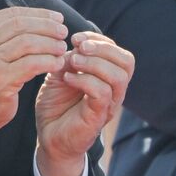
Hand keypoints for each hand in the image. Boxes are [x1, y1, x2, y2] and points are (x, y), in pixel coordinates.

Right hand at [0, 7, 68, 147]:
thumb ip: (7, 36)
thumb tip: (43, 18)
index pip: (12, 14)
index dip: (39, 14)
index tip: (58, 18)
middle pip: (21, 25)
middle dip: (47, 26)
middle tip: (63, 32)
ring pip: (27, 43)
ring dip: (50, 44)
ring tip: (62, 48)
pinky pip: (31, 64)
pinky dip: (48, 61)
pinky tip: (58, 64)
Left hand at [35, 31, 133, 175]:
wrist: (48, 137)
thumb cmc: (56, 105)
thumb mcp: (61, 74)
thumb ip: (71, 59)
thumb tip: (76, 44)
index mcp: (109, 78)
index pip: (120, 53)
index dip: (100, 40)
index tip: (76, 37)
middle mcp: (115, 91)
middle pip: (127, 62)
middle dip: (103, 48)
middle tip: (78, 46)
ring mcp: (109, 105)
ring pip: (118, 76)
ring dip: (94, 63)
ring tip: (72, 62)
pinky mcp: (98, 116)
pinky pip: (103, 93)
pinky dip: (85, 80)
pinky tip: (67, 78)